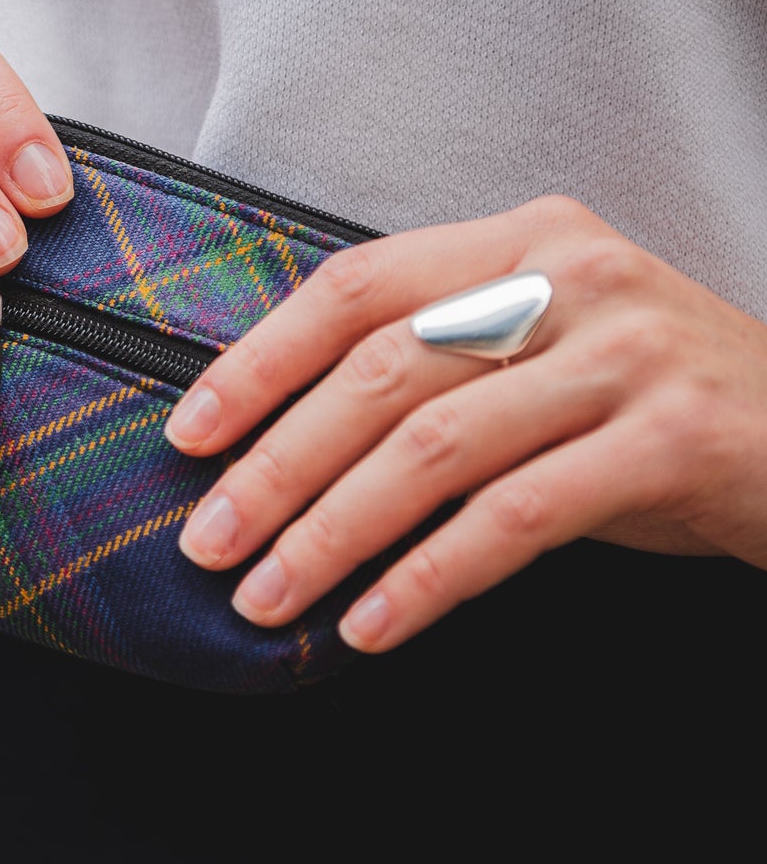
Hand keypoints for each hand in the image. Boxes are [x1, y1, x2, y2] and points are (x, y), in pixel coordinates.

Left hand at [163, 194, 766, 652]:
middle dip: (277, 465)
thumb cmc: (657, 408)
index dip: (260, 360)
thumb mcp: (550, 354)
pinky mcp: (677, 439)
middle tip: (206, 542)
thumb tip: (279, 442)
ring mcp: (631, 354)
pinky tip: (372, 625)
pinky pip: (519, 518)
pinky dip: (430, 578)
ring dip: (333, 533)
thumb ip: (443, 364)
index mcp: (526, 238)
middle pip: (384, 371)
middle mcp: (575, 276)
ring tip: (267, 597)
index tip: (187, 434)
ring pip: (438, 447)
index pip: (358, 285)